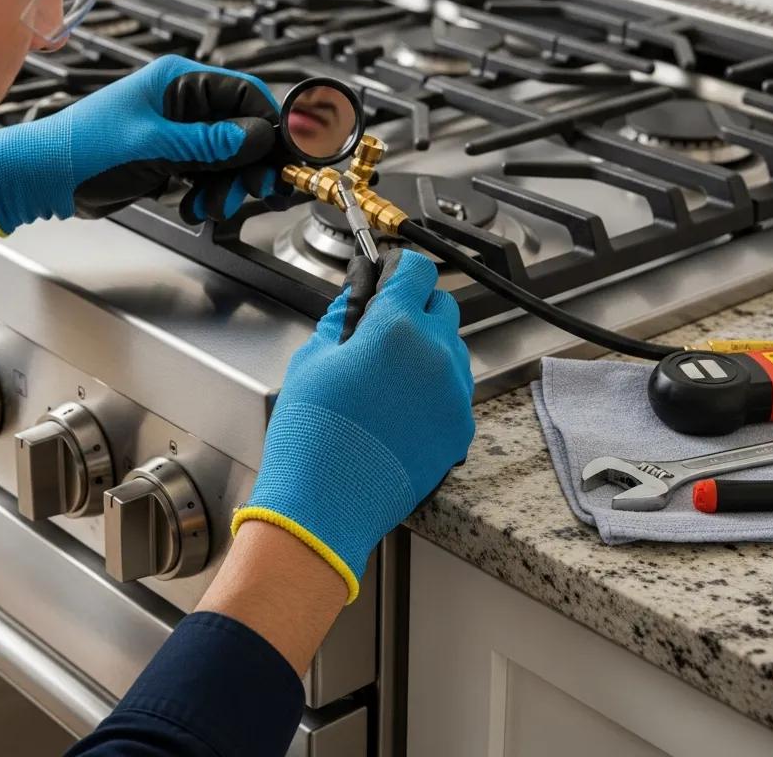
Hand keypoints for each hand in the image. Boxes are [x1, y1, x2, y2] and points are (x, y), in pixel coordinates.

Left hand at [0, 54, 281, 235]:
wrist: (43, 179)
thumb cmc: (83, 149)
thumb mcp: (154, 145)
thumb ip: (209, 141)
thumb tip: (257, 136)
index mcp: (178, 82)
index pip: (243, 93)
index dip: (268, 124)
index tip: (284, 154)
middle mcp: (181, 102)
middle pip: (240, 129)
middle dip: (248, 164)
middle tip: (253, 189)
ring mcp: (176, 131)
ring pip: (226, 157)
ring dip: (227, 184)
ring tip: (214, 203)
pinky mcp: (170, 156)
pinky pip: (206, 173)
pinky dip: (208, 192)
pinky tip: (196, 205)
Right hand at [232, 249, 474, 602]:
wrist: (325, 503)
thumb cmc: (312, 433)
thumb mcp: (313, 358)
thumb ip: (342, 317)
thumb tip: (357, 297)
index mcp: (397, 328)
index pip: (417, 270)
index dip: (398, 271)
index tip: (387, 280)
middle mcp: (436, 354)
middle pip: (443, 305)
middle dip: (416, 307)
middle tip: (382, 330)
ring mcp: (454, 393)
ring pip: (453, 348)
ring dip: (429, 348)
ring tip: (389, 377)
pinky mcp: (460, 428)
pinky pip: (455, 390)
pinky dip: (434, 389)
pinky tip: (400, 409)